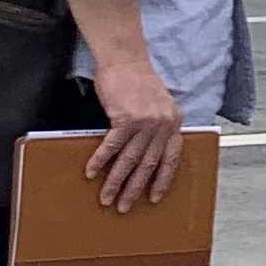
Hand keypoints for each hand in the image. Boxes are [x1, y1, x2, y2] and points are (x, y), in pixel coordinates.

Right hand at [84, 53, 186, 213]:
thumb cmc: (138, 80)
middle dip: (135, 189)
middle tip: (124, 206)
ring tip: (106, 198)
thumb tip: (146, 151)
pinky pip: (111, 146)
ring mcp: (145, 122)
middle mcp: (163, 125)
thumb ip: (157, 126)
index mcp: (174, 122)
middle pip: (148, 165)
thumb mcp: (158, 104)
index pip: (172, 159)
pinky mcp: (125, 118)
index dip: (162, 181)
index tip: (154, 198)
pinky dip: (100, 161)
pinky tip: (92, 173)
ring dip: (116, 182)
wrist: (125, 59)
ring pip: (129, 160)